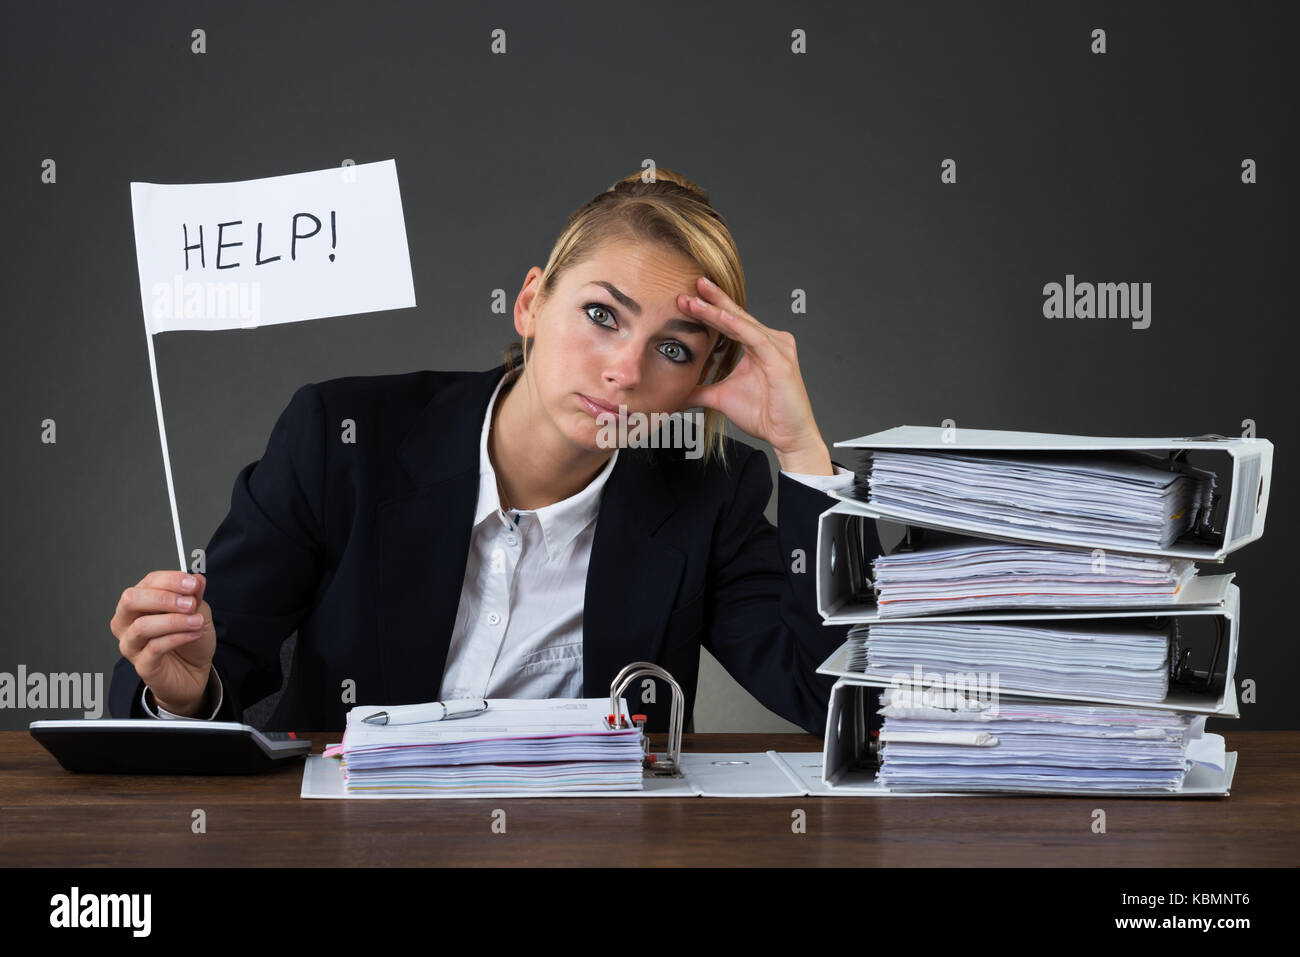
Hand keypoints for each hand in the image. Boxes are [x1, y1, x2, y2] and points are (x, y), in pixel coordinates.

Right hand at [110, 571, 215, 715]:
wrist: (194, 671)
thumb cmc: (189, 639)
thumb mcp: (197, 612)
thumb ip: (195, 595)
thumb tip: (197, 578)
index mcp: (140, 603)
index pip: (147, 582)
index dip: (170, 580)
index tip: (193, 584)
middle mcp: (128, 622)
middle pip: (131, 600)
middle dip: (164, 598)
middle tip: (190, 603)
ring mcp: (131, 644)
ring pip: (142, 626)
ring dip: (174, 621)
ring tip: (197, 621)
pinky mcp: (142, 665)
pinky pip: (154, 648)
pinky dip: (178, 638)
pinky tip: (194, 634)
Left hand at [679, 276, 832, 473]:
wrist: (787, 436)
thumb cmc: (764, 414)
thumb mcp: (721, 398)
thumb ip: (699, 391)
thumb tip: (675, 393)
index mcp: (758, 345)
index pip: (730, 321)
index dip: (709, 309)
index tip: (686, 298)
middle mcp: (770, 341)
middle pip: (737, 315)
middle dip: (712, 300)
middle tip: (691, 284)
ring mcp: (777, 347)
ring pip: (743, 323)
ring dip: (717, 311)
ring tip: (695, 299)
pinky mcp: (780, 360)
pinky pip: (755, 338)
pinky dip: (737, 326)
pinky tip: (721, 317)